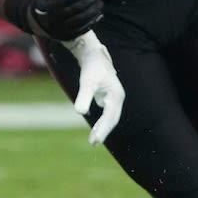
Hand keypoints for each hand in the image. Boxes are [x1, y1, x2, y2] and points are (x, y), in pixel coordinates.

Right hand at [5, 0, 103, 40]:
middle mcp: (55, 19)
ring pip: (82, 20)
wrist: (34, 22)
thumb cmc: (44, 4)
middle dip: (90, 0)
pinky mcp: (67, 36)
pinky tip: (99, 14)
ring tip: (100, 3)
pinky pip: (82, 30)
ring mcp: (61, 29)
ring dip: (94, 11)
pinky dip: (93, 22)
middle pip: (78, 9)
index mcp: (49, 7)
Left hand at [62, 31, 124, 145]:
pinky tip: (95, 127)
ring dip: (103, 128)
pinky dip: (102, 121)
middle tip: (92, 143)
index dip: (103, 130)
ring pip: (110, 117)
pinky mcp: (108, 96)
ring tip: (93, 139)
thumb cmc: (91, 68)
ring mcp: (114, 97)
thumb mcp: (87, 82)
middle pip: (112, 119)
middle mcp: (117, 98)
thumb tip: (80, 112)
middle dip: (103, 131)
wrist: (93, 54)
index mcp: (115, 96)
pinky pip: (107, 113)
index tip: (95, 141)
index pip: (110, 118)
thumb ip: (84, 97)